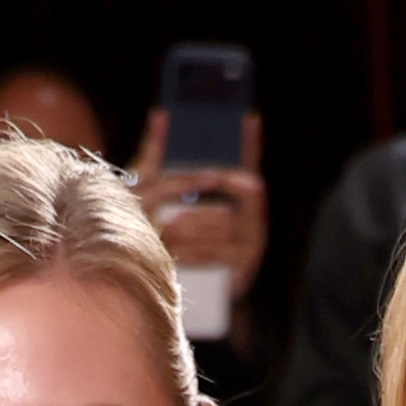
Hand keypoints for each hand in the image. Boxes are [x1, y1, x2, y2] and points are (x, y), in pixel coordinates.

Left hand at [129, 110, 267, 310]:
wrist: (165, 291)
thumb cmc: (164, 234)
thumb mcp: (153, 193)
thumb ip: (158, 155)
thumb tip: (160, 115)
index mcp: (235, 189)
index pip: (248, 158)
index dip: (251, 141)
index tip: (248, 118)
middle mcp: (251, 211)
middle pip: (248, 188)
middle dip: (220, 184)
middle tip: (197, 181)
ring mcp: (252, 240)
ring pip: (229, 225)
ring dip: (197, 225)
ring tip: (168, 229)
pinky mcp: (244, 268)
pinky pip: (223, 255)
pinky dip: (197, 252)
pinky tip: (176, 254)